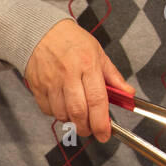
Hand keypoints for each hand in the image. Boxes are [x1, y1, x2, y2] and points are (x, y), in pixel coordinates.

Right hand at [22, 18, 132, 142]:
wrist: (41, 31)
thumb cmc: (72, 42)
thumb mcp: (98, 53)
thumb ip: (113, 76)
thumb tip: (128, 94)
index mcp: (88, 64)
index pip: (97, 100)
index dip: (101, 122)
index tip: (105, 133)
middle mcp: (69, 74)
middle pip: (78, 112)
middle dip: (86, 128)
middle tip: (91, 130)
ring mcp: (50, 81)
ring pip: (61, 114)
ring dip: (71, 121)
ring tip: (77, 116)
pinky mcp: (37, 86)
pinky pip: (47, 110)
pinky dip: (56, 114)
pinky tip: (62, 106)